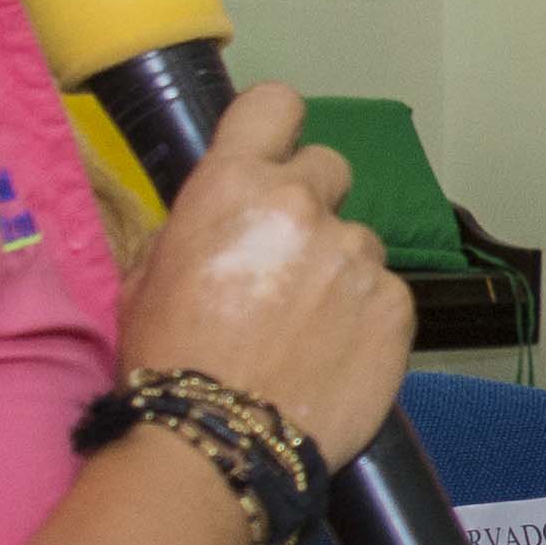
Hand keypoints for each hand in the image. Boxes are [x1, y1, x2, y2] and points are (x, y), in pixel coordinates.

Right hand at [117, 84, 410, 463]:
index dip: (277, 129)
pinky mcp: (396, 305)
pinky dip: (366, 317)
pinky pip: (387, 293)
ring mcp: (356, 255)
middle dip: (312, 205)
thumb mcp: (149, 274)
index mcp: (233, 184)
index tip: (275, 158)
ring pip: (358, 241)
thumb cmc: (167, 359)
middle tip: (287, 261)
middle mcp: (302, 205)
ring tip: (306, 328)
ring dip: (339, 270)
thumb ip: (200, 224)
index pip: (275, 104)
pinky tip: (333, 354)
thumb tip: (226, 216)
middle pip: (329, 169)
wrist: (216, 440)